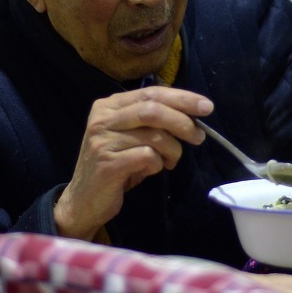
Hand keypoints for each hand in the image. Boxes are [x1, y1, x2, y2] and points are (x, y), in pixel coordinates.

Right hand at [54, 87, 212, 239]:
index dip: (182, 98)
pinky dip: (157, 164)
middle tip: (199, 137)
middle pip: (153, 109)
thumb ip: (153, 122)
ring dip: (173, 150)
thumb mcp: (132, 137)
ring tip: (170, 161)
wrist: (85, 199)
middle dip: (183, 122)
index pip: (151, 92)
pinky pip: (147, 156)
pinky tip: (151, 170)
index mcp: (109, 105)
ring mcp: (102, 140)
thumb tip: (193, 114)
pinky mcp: (107, 163)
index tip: (206, 107)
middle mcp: (103, 118)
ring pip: (154, 135)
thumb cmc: (116, 165)